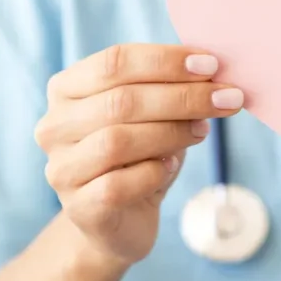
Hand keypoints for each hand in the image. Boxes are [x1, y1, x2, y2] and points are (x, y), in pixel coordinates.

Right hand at [34, 44, 242, 264]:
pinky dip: (153, 173)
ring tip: (203, 130)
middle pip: (120, 101)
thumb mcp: (154, 115)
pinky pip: (118, 185)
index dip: (165, 61)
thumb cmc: (140, 156)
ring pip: (117, 141)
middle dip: (181, 97)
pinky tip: (170, 167)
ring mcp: (61, 169)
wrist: (123, 219)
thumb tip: (212, 75)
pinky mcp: (78, 208)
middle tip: (226, 98)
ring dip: (171, 132)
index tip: (212, 66)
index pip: (114, 62)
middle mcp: (54, 126)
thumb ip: (171, 89)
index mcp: (66, 89)